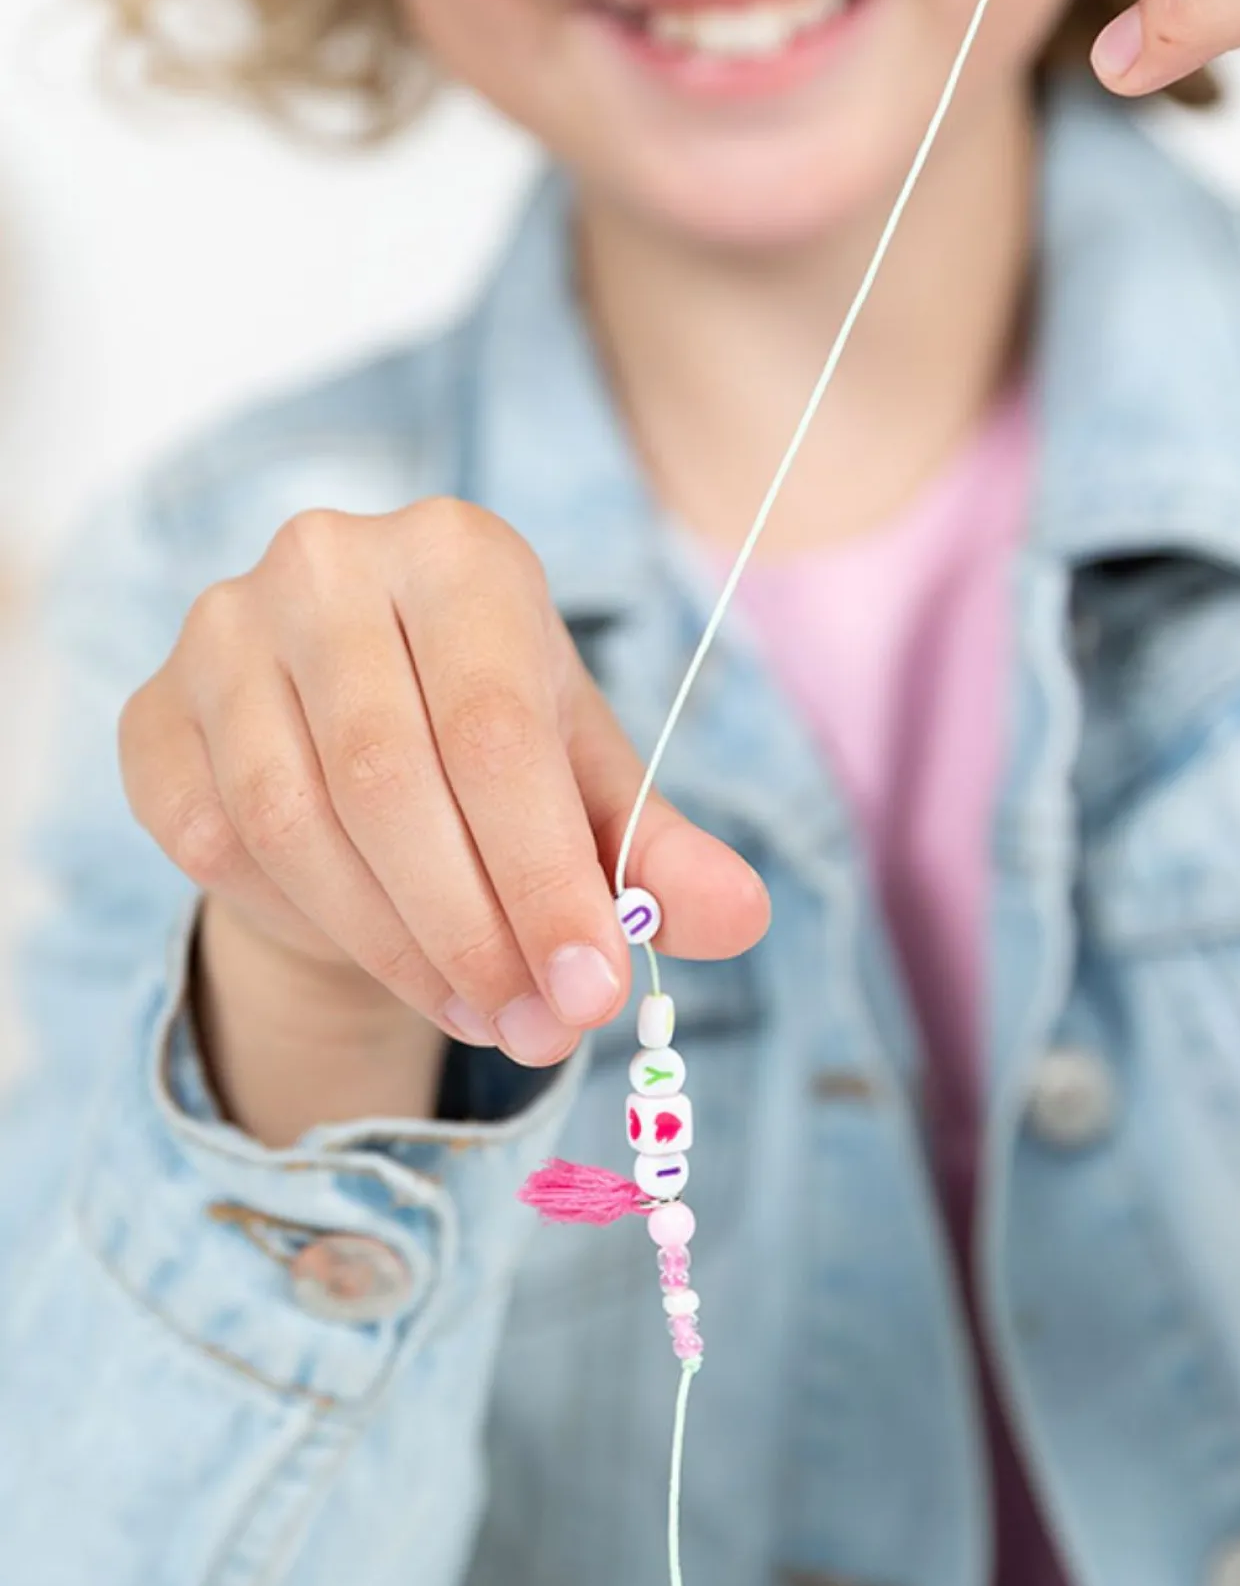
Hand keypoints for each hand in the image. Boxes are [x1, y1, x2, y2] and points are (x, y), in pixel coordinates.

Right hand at [121, 498, 769, 1089]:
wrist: (358, 754)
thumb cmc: (498, 762)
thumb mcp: (595, 795)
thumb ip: (665, 856)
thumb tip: (742, 918)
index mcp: (462, 556)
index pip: (496, 731)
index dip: (543, 877)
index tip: (590, 992)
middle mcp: (329, 564)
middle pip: (388, 780)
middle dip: (473, 931)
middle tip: (539, 1029)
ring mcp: (220, 630)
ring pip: (292, 822)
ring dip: (395, 946)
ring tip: (483, 1012)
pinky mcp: (150, 712)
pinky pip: (213, 840)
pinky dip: (306, 920)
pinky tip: (384, 952)